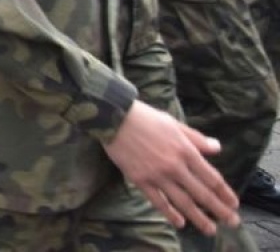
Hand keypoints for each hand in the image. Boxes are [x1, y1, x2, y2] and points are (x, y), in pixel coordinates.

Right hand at [105, 100, 238, 234]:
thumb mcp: (174, 124)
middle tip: (231, 222)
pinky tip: (180, 223)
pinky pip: (158, 201)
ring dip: (199, 218)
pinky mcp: (140, 180)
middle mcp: (175, 166)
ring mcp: (157, 175)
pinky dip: (170, 214)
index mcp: (185, 150)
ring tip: (210, 230)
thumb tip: (217, 147)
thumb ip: (196, 138)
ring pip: (183, 202)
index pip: (211, 177)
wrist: (114, 118)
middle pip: (202, 193)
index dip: (224, 192)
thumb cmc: (145, 117)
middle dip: (219, 210)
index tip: (234, 204)